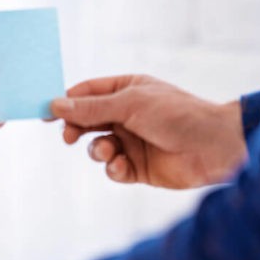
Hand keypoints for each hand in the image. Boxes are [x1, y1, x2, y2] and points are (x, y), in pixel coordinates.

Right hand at [50, 74, 246, 188]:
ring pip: (97, 147)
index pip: (87, 93)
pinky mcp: (138, 167)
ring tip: (110, 152)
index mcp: (127, 90)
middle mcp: (127, 115)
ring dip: (98, 150)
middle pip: (87, 121)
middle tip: (68, 136)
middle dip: (77, 128)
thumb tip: (56, 104)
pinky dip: (113, 168)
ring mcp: (132, 141)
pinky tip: (123, 166)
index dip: (66, 102)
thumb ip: (91, 108)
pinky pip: (112, 169)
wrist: (213, 147)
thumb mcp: (130, 104)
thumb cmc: (177, 115)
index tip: (46, 112)